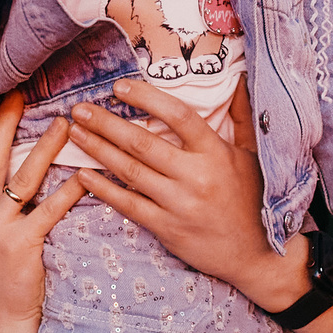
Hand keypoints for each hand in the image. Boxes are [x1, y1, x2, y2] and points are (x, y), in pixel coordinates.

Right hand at [0, 92, 82, 328]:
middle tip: (22, 91)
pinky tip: (85, 176)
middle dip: (7, 121)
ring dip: (44, 147)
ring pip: (22, 178)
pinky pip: (48, 210)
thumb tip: (0, 165)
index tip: (0, 96)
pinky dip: (68, 191)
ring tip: (65, 123)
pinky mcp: (19, 246)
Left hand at [67, 79, 303, 313]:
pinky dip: (104, 189)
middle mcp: (196, 176)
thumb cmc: (252, 199)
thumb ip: (242, 116)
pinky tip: (84, 175)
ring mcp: (179, 204)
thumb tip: (241, 78)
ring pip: (130, 171)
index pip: (177, 115)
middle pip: (143, 142)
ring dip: (98, 150)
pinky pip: (129, 205)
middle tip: (79, 109)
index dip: (147, 98)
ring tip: (75, 133)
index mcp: (216, 152)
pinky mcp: (167, 229)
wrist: (257, 254)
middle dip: (106, 123)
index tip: (119, 87)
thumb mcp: (252, 155)